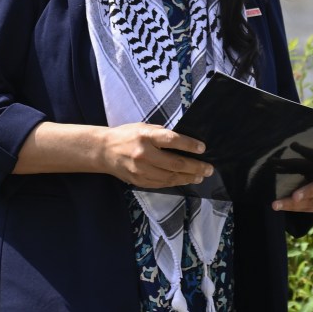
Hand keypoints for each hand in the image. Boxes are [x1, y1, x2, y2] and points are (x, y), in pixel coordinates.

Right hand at [98, 123, 213, 188]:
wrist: (104, 151)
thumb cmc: (126, 135)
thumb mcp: (143, 127)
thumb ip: (161, 134)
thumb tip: (184, 143)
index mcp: (145, 136)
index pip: (172, 140)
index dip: (189, 145)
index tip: (202, 148)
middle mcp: (143, 154)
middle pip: (175, 163)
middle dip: (196, 167)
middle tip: (209, 168)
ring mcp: (141, 170)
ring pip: (170, 177)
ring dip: (188, 177)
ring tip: (200, 176)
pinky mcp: (139, 181)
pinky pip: (162, 184)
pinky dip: (175, 182)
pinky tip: (184, 179)